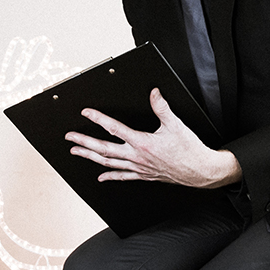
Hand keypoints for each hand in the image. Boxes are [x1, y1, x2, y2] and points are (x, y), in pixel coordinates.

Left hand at [65, 88, 241, 188]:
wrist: (200, 171)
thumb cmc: (189, 149)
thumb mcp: (176, 124)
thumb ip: (162, 108)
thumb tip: (154, 93)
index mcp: (142, 142)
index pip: (114, 128)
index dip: (98, 119)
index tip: (86, 113)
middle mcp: (136, 157)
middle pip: (103, 149)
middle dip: (84, 142)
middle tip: (69, 138)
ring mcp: (138, 168)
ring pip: (108, 163)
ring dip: (90, 157)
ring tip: (76, 152)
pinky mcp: (144, 175)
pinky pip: (122, 177)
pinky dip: (110, 176)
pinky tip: (100, 176)